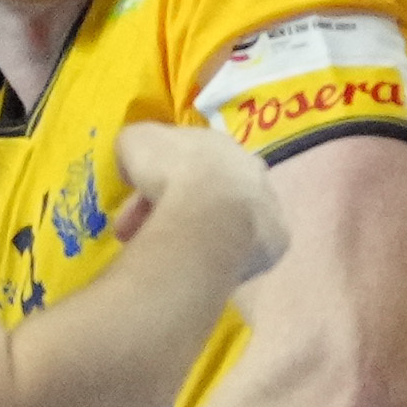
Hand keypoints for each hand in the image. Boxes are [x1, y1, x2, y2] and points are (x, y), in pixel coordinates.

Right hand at [105, 115, 288, 295]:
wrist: (208, 216)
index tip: (134, 195)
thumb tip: (133, 164)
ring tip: (157, 254)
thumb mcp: (136, 141)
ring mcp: (267, 207)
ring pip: (222, 223)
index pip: (187, 159)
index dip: (155, 177)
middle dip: (168, 210)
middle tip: (131, 233)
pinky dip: (216, 256)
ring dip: (189, 235)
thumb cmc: (171, 172)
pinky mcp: (274, 244)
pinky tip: (193, 265)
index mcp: (221, 143)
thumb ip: (137, 145)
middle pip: (205, 192)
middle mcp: (250, 170)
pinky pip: (240, 250)